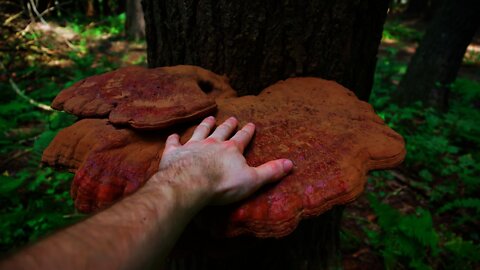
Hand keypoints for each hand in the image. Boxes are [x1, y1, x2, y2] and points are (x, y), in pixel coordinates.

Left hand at [158, 116, 292, 204]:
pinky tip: (174, 135)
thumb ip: (270, 171)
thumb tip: (291, 163)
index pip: (243, 138)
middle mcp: (213, 144)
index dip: (247, 132)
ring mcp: (192, 146)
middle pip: (222, 131)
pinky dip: (174, 138)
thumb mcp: (253, 180)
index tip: (251, 124)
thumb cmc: (223, 184)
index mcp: (231, 149)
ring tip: (210, 118)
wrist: (191, 184)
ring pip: (200, 131)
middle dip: (228, 125)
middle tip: (232, 118)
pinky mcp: (174, 153)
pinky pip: (174, 143)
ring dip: (205, 125)